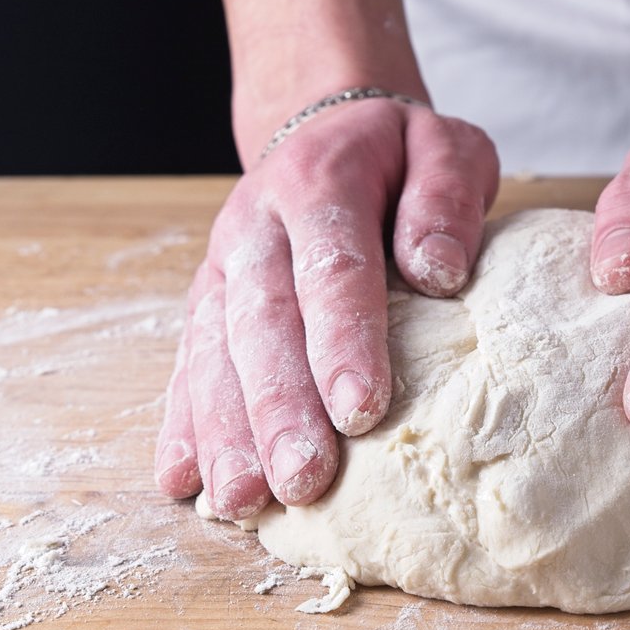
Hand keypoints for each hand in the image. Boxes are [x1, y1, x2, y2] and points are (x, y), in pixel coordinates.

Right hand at [155, 98, 498, 519]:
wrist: (324, 126)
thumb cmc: (399, 155)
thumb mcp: (445, 148)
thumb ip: (446, 198)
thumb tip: (441, 270)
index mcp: (320, 184)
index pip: (332, 268)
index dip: (343, 340)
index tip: (361, 409)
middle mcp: (257, 227)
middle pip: (262, 322)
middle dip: (279, 407)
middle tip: (302, 481)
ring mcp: (223, 267)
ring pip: (214, 352)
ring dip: (226, 431)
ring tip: (243, 502)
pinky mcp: (206, 300)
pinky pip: (186, 363)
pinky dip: (182, 424)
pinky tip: (182, 482)